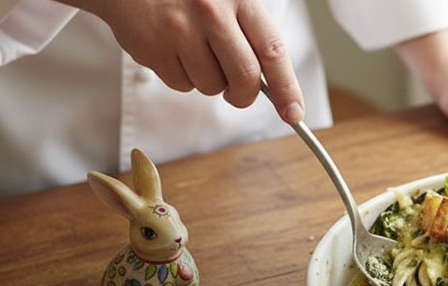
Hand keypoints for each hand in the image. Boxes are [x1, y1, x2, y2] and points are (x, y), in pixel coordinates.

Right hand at [61, 0, 303, 122]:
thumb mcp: (228, 1)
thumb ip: (252, 35)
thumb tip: (277, 87)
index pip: (272, 51)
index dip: (287, 88)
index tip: (294, 113)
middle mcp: (211, 12)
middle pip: (245, 78)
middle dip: (244, 95)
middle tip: (237, 92)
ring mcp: (180, 30)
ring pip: (212, 87)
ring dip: (209, 81)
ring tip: (195, 51)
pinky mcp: (154, 48)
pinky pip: (182, 85)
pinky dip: (182, 77)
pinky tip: (173, 50)